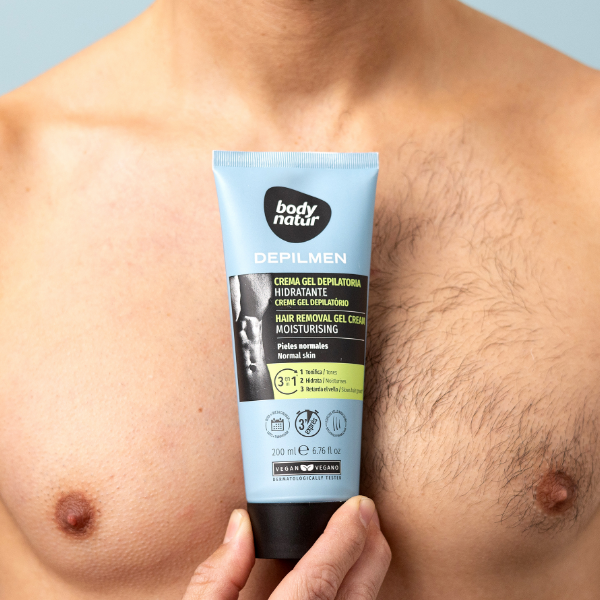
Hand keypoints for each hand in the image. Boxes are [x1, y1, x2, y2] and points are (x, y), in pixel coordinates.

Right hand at [182, 496, 390, 599]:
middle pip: (356, 597)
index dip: (343, 539)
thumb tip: (240, 524)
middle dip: (370, 550)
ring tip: (362, 534)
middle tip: (368, 512)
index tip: (358, 505)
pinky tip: (345, 570)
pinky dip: (354, 589)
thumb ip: (215, 579)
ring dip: (367, 569)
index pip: (318, 581)